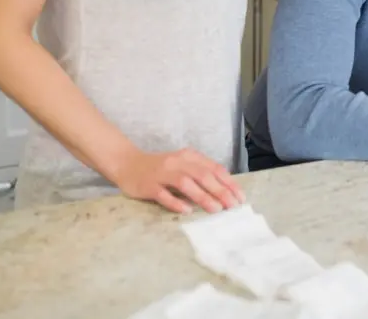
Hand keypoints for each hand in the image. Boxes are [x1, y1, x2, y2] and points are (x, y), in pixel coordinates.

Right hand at [112, 147, 246, 214]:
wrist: (127, 163)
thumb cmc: (161, 168)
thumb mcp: (183, 165)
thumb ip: (201, 174)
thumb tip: (225, 191)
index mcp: (189, 157)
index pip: (214, 169)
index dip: (229, 183)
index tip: (240, 197)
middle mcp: (177, 162)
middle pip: (203, 175)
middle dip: (221, 191)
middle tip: (233, 206)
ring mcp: (162, 173)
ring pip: (186, 184)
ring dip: (203, 196)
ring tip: (216, 209)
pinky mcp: (148, 185)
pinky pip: (163, 194)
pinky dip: (175, 202)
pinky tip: (187, 210)